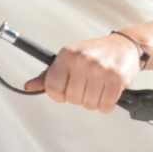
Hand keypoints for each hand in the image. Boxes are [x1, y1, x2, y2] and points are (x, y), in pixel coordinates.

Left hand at [24, 34, 141, 113]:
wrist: (124, 46)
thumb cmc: (93, 53)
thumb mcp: (68, 58)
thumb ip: (48, 75)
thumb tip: (28, 87)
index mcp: (67, 55)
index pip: (52, 86)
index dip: (58, 94)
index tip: (64, 91)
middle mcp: (82, 60)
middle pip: (72, 98)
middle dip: (78, 97)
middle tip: (85, 86)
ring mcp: (100, 69)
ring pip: (89, 104)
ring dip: (93, 102)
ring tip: (97, 87)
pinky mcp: (117, 79)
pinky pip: (106, 105)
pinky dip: (106, 105)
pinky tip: (107, 92)